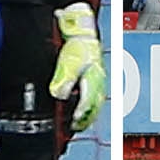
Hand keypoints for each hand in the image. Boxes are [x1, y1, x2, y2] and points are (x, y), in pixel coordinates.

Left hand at [49, 3, 106, 131]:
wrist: (84, 33)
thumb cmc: (78, 45)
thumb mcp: (68, 62)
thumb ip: (64, 80)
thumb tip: (59, 94)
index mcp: (92, 78)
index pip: (88, 100)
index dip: (82, 112)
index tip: (75, 119)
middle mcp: (98, 80)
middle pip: (95, 104)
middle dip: (87, 117)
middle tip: (77, 126)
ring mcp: (99, 79)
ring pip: (97, 101)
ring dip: (90, 113)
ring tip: (82, 122)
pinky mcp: (97, 77)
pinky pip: (97, 95)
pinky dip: (92, 105)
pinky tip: (87, 108)